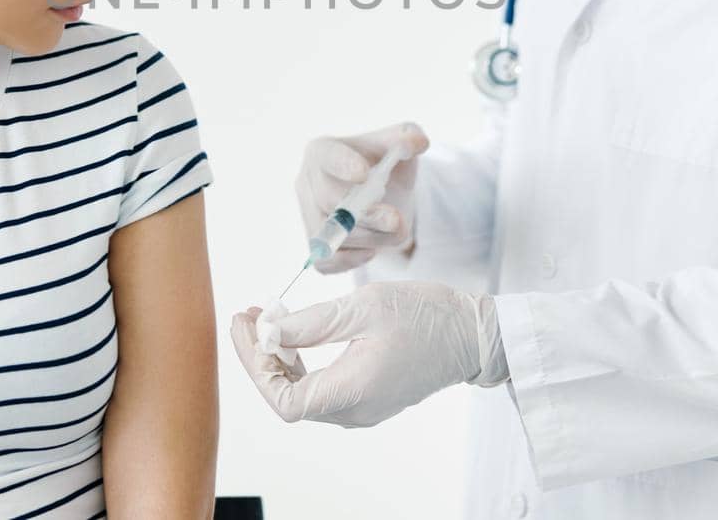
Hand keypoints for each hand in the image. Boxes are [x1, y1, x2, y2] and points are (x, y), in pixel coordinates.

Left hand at [229, 280, 508, 428]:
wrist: (472, 334)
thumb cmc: (424, 315)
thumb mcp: (363, 307)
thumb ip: (311, 323)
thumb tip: (267, 331)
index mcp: (352, 392)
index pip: (283, 399)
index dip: (255, 365)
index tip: (245, 325)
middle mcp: (354, 410)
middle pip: (289, 396)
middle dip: (261, 356)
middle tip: (250, 314)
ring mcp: (361, 407)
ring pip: (303, 392)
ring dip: (279, 358)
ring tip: (267, 317)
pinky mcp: (367, 396)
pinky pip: (322, 387)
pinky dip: (301, 362)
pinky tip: (295, 332)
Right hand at [296, 122, 428, 272]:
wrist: (380, 193)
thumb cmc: (384, 163)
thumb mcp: (400, 145)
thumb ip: (409, 137)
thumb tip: (418, 142)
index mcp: (323, 150)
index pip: (327, 156)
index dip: (343, 165)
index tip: (364, 173)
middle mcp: (307, 182)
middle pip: (329, 202)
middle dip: (365, 214)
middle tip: (396, 220)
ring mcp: (307, 215)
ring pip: (330, 235)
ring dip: (369, 237)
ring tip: (396, 229)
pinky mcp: (314, 244)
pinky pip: (327, 260)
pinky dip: (352, 260)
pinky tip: (373, 249)